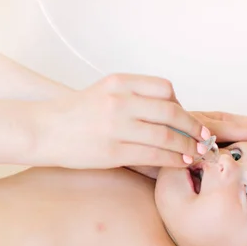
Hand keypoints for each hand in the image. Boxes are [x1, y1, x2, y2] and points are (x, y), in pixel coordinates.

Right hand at [37, 74, 209, 168]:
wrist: (43, 130)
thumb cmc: (73, 114)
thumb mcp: (103, 93)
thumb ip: (133, 98)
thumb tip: (169, 113)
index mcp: (119, 82)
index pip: (164, 88)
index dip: (181, 104)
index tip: (188, 118)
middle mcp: (119, 101)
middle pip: (171, 111)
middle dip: (193, 127)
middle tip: (204, 138)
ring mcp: (116, 126)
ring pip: (166, 135)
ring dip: (187, 146)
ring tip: (196, 153)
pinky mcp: (113, 150)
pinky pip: (153, 155)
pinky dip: (173, 159)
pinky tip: (180, 163)